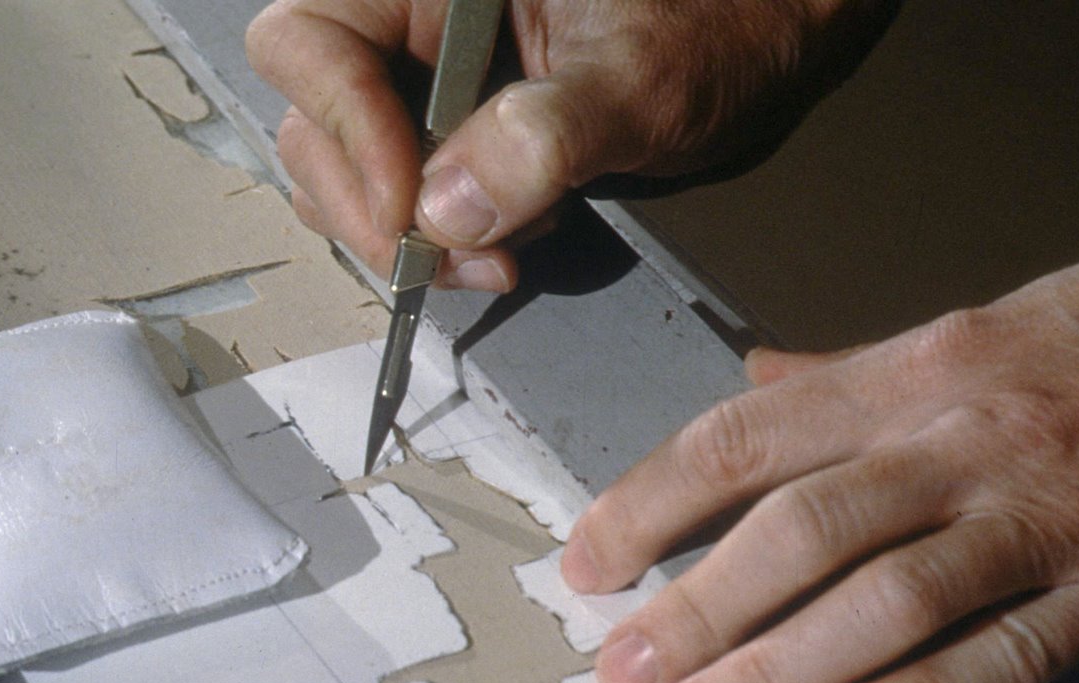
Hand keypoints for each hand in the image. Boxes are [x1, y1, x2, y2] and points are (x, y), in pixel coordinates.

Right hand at [246, 0, 896, 291]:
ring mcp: (429, 77)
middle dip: (373, 206)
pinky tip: (505, 246)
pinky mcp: (457, 128)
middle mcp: (414, 19)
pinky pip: (407, 190)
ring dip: (404, 235)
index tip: (412, 211)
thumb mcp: (641, 78)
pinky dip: (440, 237)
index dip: (345, 131)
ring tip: (493, 258)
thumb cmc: (721, 21)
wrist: (770, 33)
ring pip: (352, 165)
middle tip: (448, 261)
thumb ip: (546, 137)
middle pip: (315, 116)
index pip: (309, 42)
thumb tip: (447, 209)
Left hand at [563, 149, 1078, 682]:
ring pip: (883, 596)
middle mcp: (966, 438)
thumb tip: (754, 387)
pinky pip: (1006, 655)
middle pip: (795, 526)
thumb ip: (853, 372)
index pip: (746, 434)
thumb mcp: (980, 324)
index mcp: (920, 370)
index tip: (587, 557)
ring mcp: (1046, 514)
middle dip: (693, 606)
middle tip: (618, 670)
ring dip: (775, 670)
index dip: (650, 499)